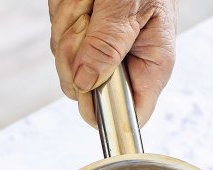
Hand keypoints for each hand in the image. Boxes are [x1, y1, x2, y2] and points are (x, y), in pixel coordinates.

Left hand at [49, 0, 177, 125]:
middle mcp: (126, 60)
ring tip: (90, 1)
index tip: (87, 83)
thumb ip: (109, 43)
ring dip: (70, 24)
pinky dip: (65, 11)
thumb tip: (87, 82)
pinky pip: (61, 38)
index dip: (102, 109)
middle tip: (89, 18)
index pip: (130, 114)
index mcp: (151, 61)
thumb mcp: (129, 4)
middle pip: (85, 89)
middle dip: (76, 52)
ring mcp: (102, 49)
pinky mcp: (85, 36)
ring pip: (67, 63)